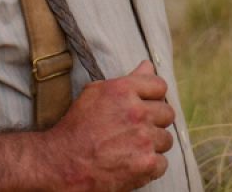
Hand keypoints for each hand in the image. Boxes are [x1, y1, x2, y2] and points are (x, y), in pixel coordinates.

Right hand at [45, 60, 174, 190]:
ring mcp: (144, 139)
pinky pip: (162, 163)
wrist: (63, 163)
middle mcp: (136, 112)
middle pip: (167, 113)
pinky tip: (132, 163)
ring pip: (166, 140)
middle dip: (155, 121)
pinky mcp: (146, 163)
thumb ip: (127, 80)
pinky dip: (150, 166)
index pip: (159, 86)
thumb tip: (148, 66)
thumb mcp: (95, 93)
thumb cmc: (77, 127)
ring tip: (131, 148)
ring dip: (153, 145)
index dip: (153, 96)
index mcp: (123, 90)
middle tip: (136, 130)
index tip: (145, 106)